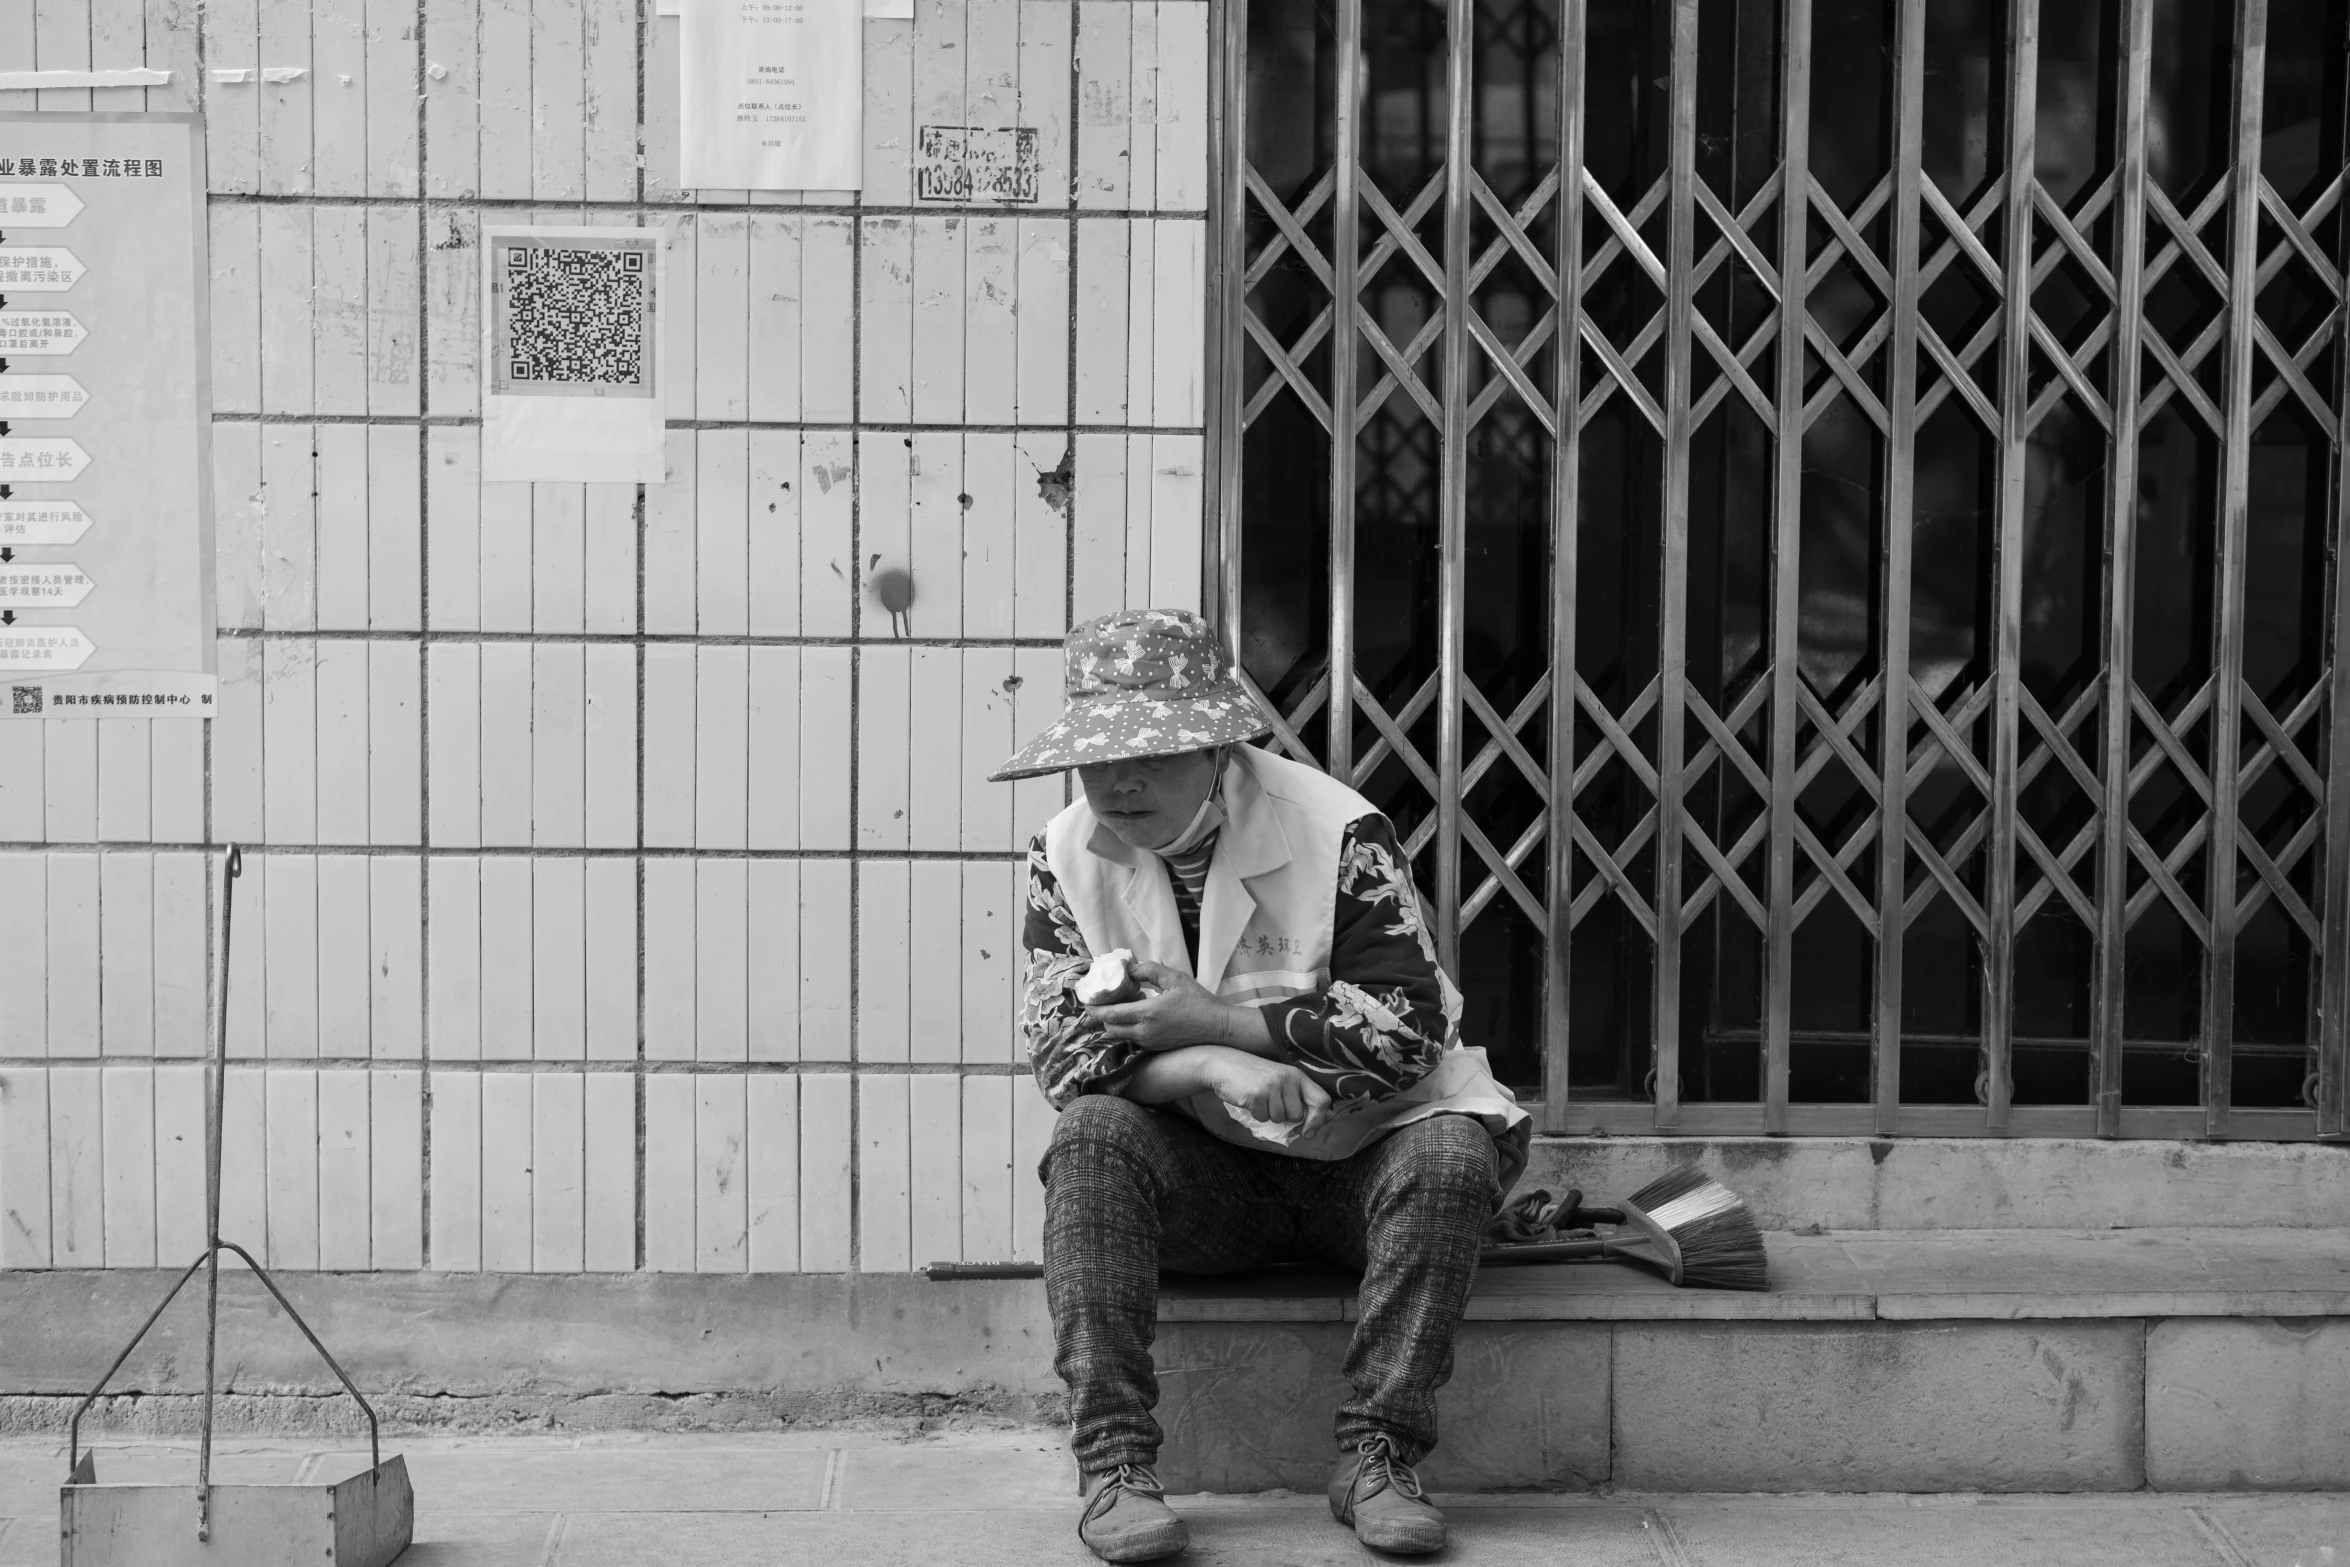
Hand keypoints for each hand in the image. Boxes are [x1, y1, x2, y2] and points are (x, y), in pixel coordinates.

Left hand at [1087, 960, 1249, 1051]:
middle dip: (1102, 1016)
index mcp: (1147, 1014)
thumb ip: (1148, 970)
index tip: (1085, 1002)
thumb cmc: (1198, 1000)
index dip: (1094, 1009)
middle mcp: (1144, 1032)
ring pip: (1121, 1035)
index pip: (1110, 1015)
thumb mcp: (1174, 978)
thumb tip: (1129, 969)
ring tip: (1121, 1005)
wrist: (1217, 1027)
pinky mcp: (1156, 1048)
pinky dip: (1128, 1028)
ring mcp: (1150, 1042)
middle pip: (1110, 1028)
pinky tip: (1137, 1015)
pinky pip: (1133, 1039)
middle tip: (1102, 1002)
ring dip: (1115, 1022)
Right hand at [1204, 1052, 1332, 1135]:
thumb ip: (1295, 1099)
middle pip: (1297, 1116)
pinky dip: (1255, 1114)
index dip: (1318, 1120)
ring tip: (1259, 1099)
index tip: (1308, 1132)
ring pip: (1279, 1119)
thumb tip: (1309, 1129)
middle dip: (1284, 1117)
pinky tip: (1249, 1099)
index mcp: (1297, 1075)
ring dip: (1268, 1115)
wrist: (1224, 1065)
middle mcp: (1288, 1078)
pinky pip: (1262, 1118)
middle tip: (1270, 1104)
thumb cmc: (1253, 1077)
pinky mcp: (1257, 1094)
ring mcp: (1273, 1085)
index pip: (1322, 1100)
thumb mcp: (1279, 1082)